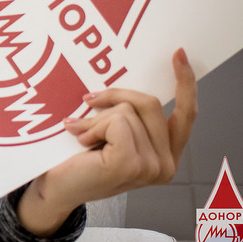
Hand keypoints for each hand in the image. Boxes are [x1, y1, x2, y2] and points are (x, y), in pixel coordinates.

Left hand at [17, 48, 197, 235]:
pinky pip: (116, 122)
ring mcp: (152, 167)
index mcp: (166, 154)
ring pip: (128, 111)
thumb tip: (124, 86)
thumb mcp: (112, 133)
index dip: (184, 82)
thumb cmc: (80, 160)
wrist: (56, 188)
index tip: (178, 53)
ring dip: (97, 118)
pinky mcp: (132, 165)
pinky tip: (82, 142)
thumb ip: (129, 117)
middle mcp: (167, 164)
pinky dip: (93, 126)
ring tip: (82, 135)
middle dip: (115, 97)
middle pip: (150, 103)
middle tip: (88, 101)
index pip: (186, 115)